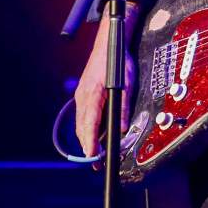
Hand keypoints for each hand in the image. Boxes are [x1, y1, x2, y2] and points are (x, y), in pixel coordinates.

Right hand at [74, 8, 137, 167]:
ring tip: (94, 153)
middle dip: (87, 146)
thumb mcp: (127, 83)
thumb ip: (123, 105)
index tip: (92, 154)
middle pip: (82, 126)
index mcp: (93, 93)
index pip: (89, 123)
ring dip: (86, 138)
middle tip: (95, 161)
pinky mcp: (83, 94)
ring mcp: (81, 95)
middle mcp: (83, 96)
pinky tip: (93, 135)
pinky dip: (86, 127)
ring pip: (81, 122)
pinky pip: (83, 115)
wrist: (107, 45)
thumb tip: (122, 126)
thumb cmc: (117, 61)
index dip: (90, 141)